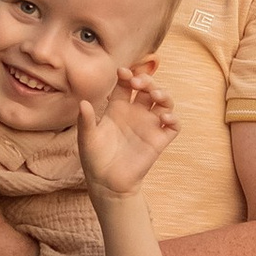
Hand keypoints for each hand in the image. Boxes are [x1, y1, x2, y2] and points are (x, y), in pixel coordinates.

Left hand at [76, 65, 178, 200]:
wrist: (107, 183)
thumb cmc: (94, 159)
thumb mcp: (87, 138)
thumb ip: (86, 120)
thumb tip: (82, 103)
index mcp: (118, 108)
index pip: (127, 84)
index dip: (128, 75)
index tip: (123, 72)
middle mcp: (136, 113)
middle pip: (148, 88)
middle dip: (146, 80)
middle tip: (138, 82)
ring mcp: (149, 125)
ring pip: (164, 102)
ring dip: (163, 94)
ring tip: (155, 95)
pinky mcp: (159, 140)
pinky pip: (173, 125)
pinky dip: (173, 118)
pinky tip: (164, 116)